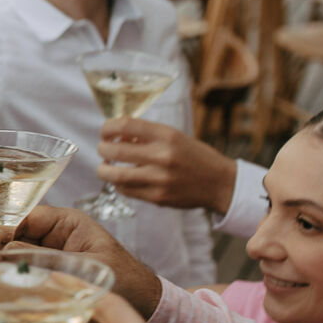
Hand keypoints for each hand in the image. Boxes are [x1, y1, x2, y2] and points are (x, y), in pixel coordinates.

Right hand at [0, 206, 163, 315]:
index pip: (25, 216)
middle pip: (14, 235)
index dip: (3, 227)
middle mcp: (55, 235)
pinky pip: (24, 274)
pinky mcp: (49, 276)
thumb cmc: (127, 281)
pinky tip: (2, 292)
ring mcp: (50, 256)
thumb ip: (46, 258)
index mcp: (67, 222)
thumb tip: (5, 251)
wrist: (148, 308)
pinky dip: (13, 282)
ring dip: (4, 268)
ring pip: (15, 256)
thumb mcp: (84, 267)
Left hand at [96, 118, 237, 213]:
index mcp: (167, 135)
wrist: (220, 183)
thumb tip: (116, 136)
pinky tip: (122, 180)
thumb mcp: (175, 137)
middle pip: (114, 150)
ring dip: (103, 170)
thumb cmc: (195, 156)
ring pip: (115, 175)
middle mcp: (163, 156)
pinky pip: (126, 190)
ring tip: (105, 167)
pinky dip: (118, 184)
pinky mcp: (158, 197)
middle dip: (102, 149)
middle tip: (104, 149)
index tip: (105, 132)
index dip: (108, 127)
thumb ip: (147, 135)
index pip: (124, 125)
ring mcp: (160, 179)